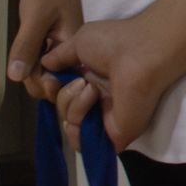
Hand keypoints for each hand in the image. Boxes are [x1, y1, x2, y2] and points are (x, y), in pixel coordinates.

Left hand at [8, 0, 82, 104]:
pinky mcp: (62, 43)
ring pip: (51, 72)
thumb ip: (27, 46)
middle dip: (36, 78)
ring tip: (24, 55)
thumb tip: (16, 77)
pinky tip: (31, 50)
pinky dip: (38, 60)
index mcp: (75, 50)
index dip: (38, 82)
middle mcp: (76, 54)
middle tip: (21, 62)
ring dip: (35, 69)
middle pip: (55, 81)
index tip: (23, 72)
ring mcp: (69, 49)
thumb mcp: (35, 17)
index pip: (57, 82)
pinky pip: (50, 61)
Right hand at [41, 16, 176, 151]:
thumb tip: (45, 64)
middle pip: (63, 110)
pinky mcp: (113, 135)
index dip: (51, 89)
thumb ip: (59, 57)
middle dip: (64, 96)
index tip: (52, 78)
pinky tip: (90, 106)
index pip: (61, 94)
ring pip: (69, 124)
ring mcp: (107, 117)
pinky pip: (82, 143)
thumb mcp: (79, 42)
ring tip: (93, 90)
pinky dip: (77, 129)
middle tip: (82, 82)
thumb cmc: (114, 42)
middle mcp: (99, 98)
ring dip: (74, 106)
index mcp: (91, 78)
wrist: (141, 55)